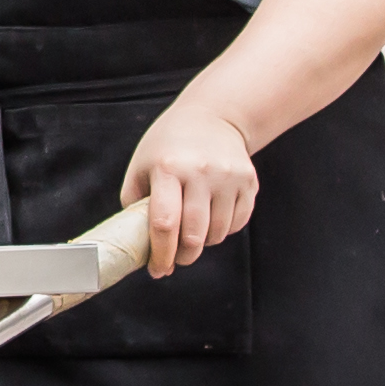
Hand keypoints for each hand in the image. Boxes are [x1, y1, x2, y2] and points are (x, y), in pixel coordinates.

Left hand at [122, 101, 259, 276]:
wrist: (213, 116)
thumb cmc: (168, 145)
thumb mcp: (142, 165)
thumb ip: (136, 203)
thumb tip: (139, 246)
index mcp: (168, 168)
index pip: (164, 223)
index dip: (161, 254)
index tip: (157, 270)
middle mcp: (201, 171)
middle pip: (194, 234)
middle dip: (183, 256)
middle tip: (175, 260)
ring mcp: (228, 176)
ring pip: (217, 233)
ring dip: (203, 244)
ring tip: (192, 234)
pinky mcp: (248, 181)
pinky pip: (237, 223)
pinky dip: (223, 230)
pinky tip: (211, 220)